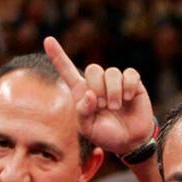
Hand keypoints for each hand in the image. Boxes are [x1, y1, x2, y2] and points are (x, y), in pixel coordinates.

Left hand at [44, 35, 154, 156]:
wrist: (130, 141)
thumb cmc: (107, 135)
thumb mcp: (88, 129)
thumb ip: (83, 113)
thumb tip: (90, 94)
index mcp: (82, 92)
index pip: (67, 70)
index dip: (58, 56)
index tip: (48, 40)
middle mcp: (98, 83)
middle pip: (93, 69)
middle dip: (98, 88)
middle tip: (103, 106)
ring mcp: (116, 82)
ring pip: (111, 72)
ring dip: (113, 92)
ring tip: (116, 107)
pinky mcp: (133, 83)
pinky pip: (129, 74)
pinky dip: (128, 87)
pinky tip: (129, 98)